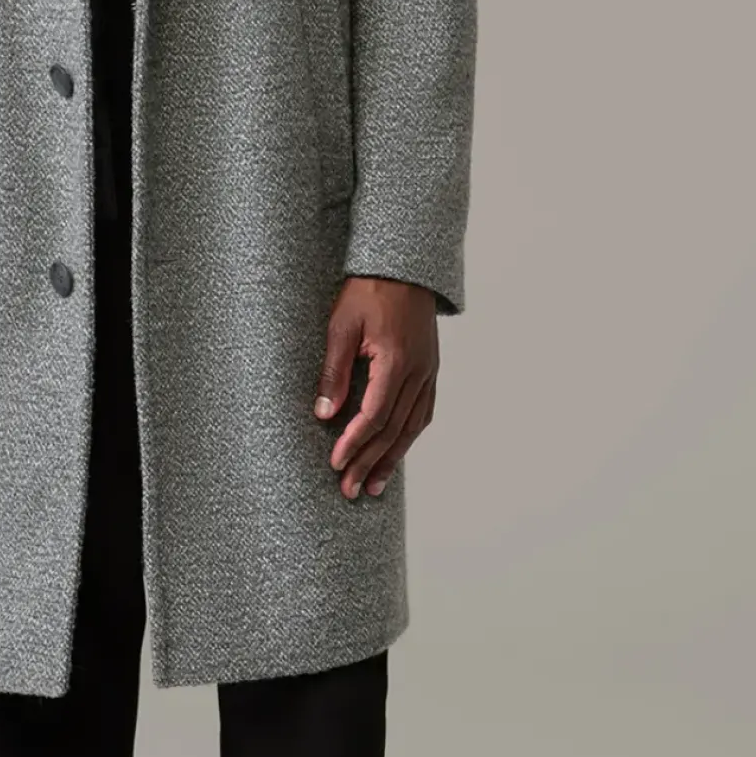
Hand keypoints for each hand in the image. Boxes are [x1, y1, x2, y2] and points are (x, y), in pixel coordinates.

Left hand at [314, 275, 439, 499]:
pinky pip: (423, 411)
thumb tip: (325, 414)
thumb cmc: (369, 290)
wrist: (404, 267)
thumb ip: (334, 371)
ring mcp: (429, 372)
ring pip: (412, 427)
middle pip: (394, 430)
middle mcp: (419, 372)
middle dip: (370, 463)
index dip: (354, 443)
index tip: (336, 464)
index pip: (374, 416)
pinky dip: (408, 436)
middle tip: (350, 489)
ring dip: (392, 459)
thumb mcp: (341, 326)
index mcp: (397, 361)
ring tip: (374, 486)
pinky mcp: (430, 369)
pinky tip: (396, 451)